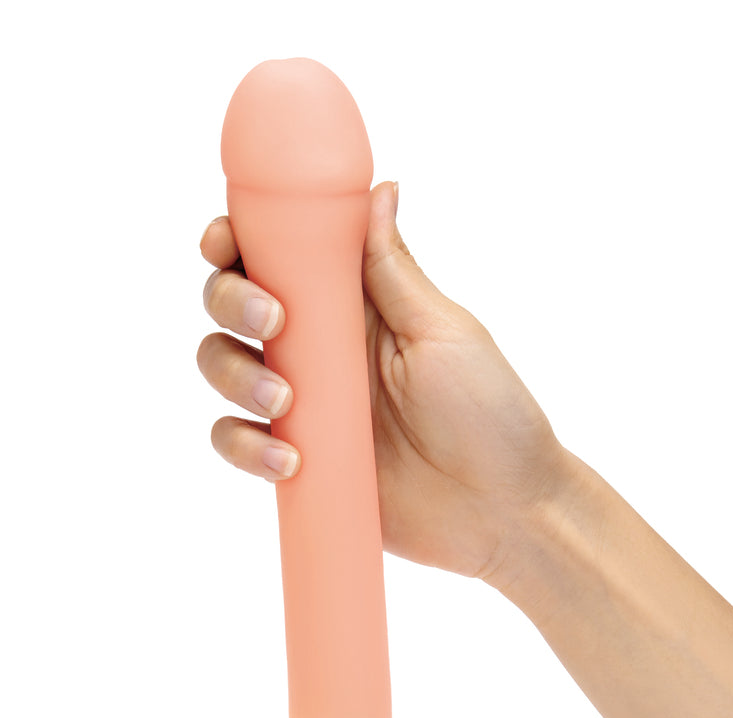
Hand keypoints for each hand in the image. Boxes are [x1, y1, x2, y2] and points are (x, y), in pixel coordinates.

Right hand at [198, 180, 567, 579]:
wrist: (505, 511)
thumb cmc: (491, 415)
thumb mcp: (444, 332)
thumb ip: (394, 269)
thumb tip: (377, 187)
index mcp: (356, 304)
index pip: (279, 255)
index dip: (237, 238)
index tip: (226, 240)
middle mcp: (321, 347)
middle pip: (232, 304)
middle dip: (230, 300)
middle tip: (272, 322)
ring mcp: (305, 405)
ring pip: (224, 369)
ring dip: (234, 376)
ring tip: (286, 405)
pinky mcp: (297, 460)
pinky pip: (238, 444)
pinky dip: (244, 447)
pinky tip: (290, 461)